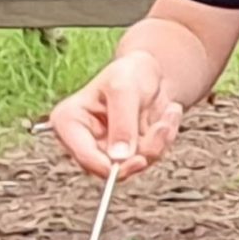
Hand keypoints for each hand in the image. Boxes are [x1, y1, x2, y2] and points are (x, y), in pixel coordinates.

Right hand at [50, 51, 182, 177]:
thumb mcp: (123, 89)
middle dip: (143, 150)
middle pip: (111, 167)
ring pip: (135, 164)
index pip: (83, 155)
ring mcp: (107, 150)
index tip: (138, 159)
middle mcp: (84, 141)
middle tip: (163, 128)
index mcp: (69, 121)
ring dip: (159, 140)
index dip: (109, 166)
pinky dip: (166, 138)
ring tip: (169, 111)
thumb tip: (120, 157)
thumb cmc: (128, 73)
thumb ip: (122, 122)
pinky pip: (151, 157)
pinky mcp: (128, 154)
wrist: (147, 72)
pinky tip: (169, 115)